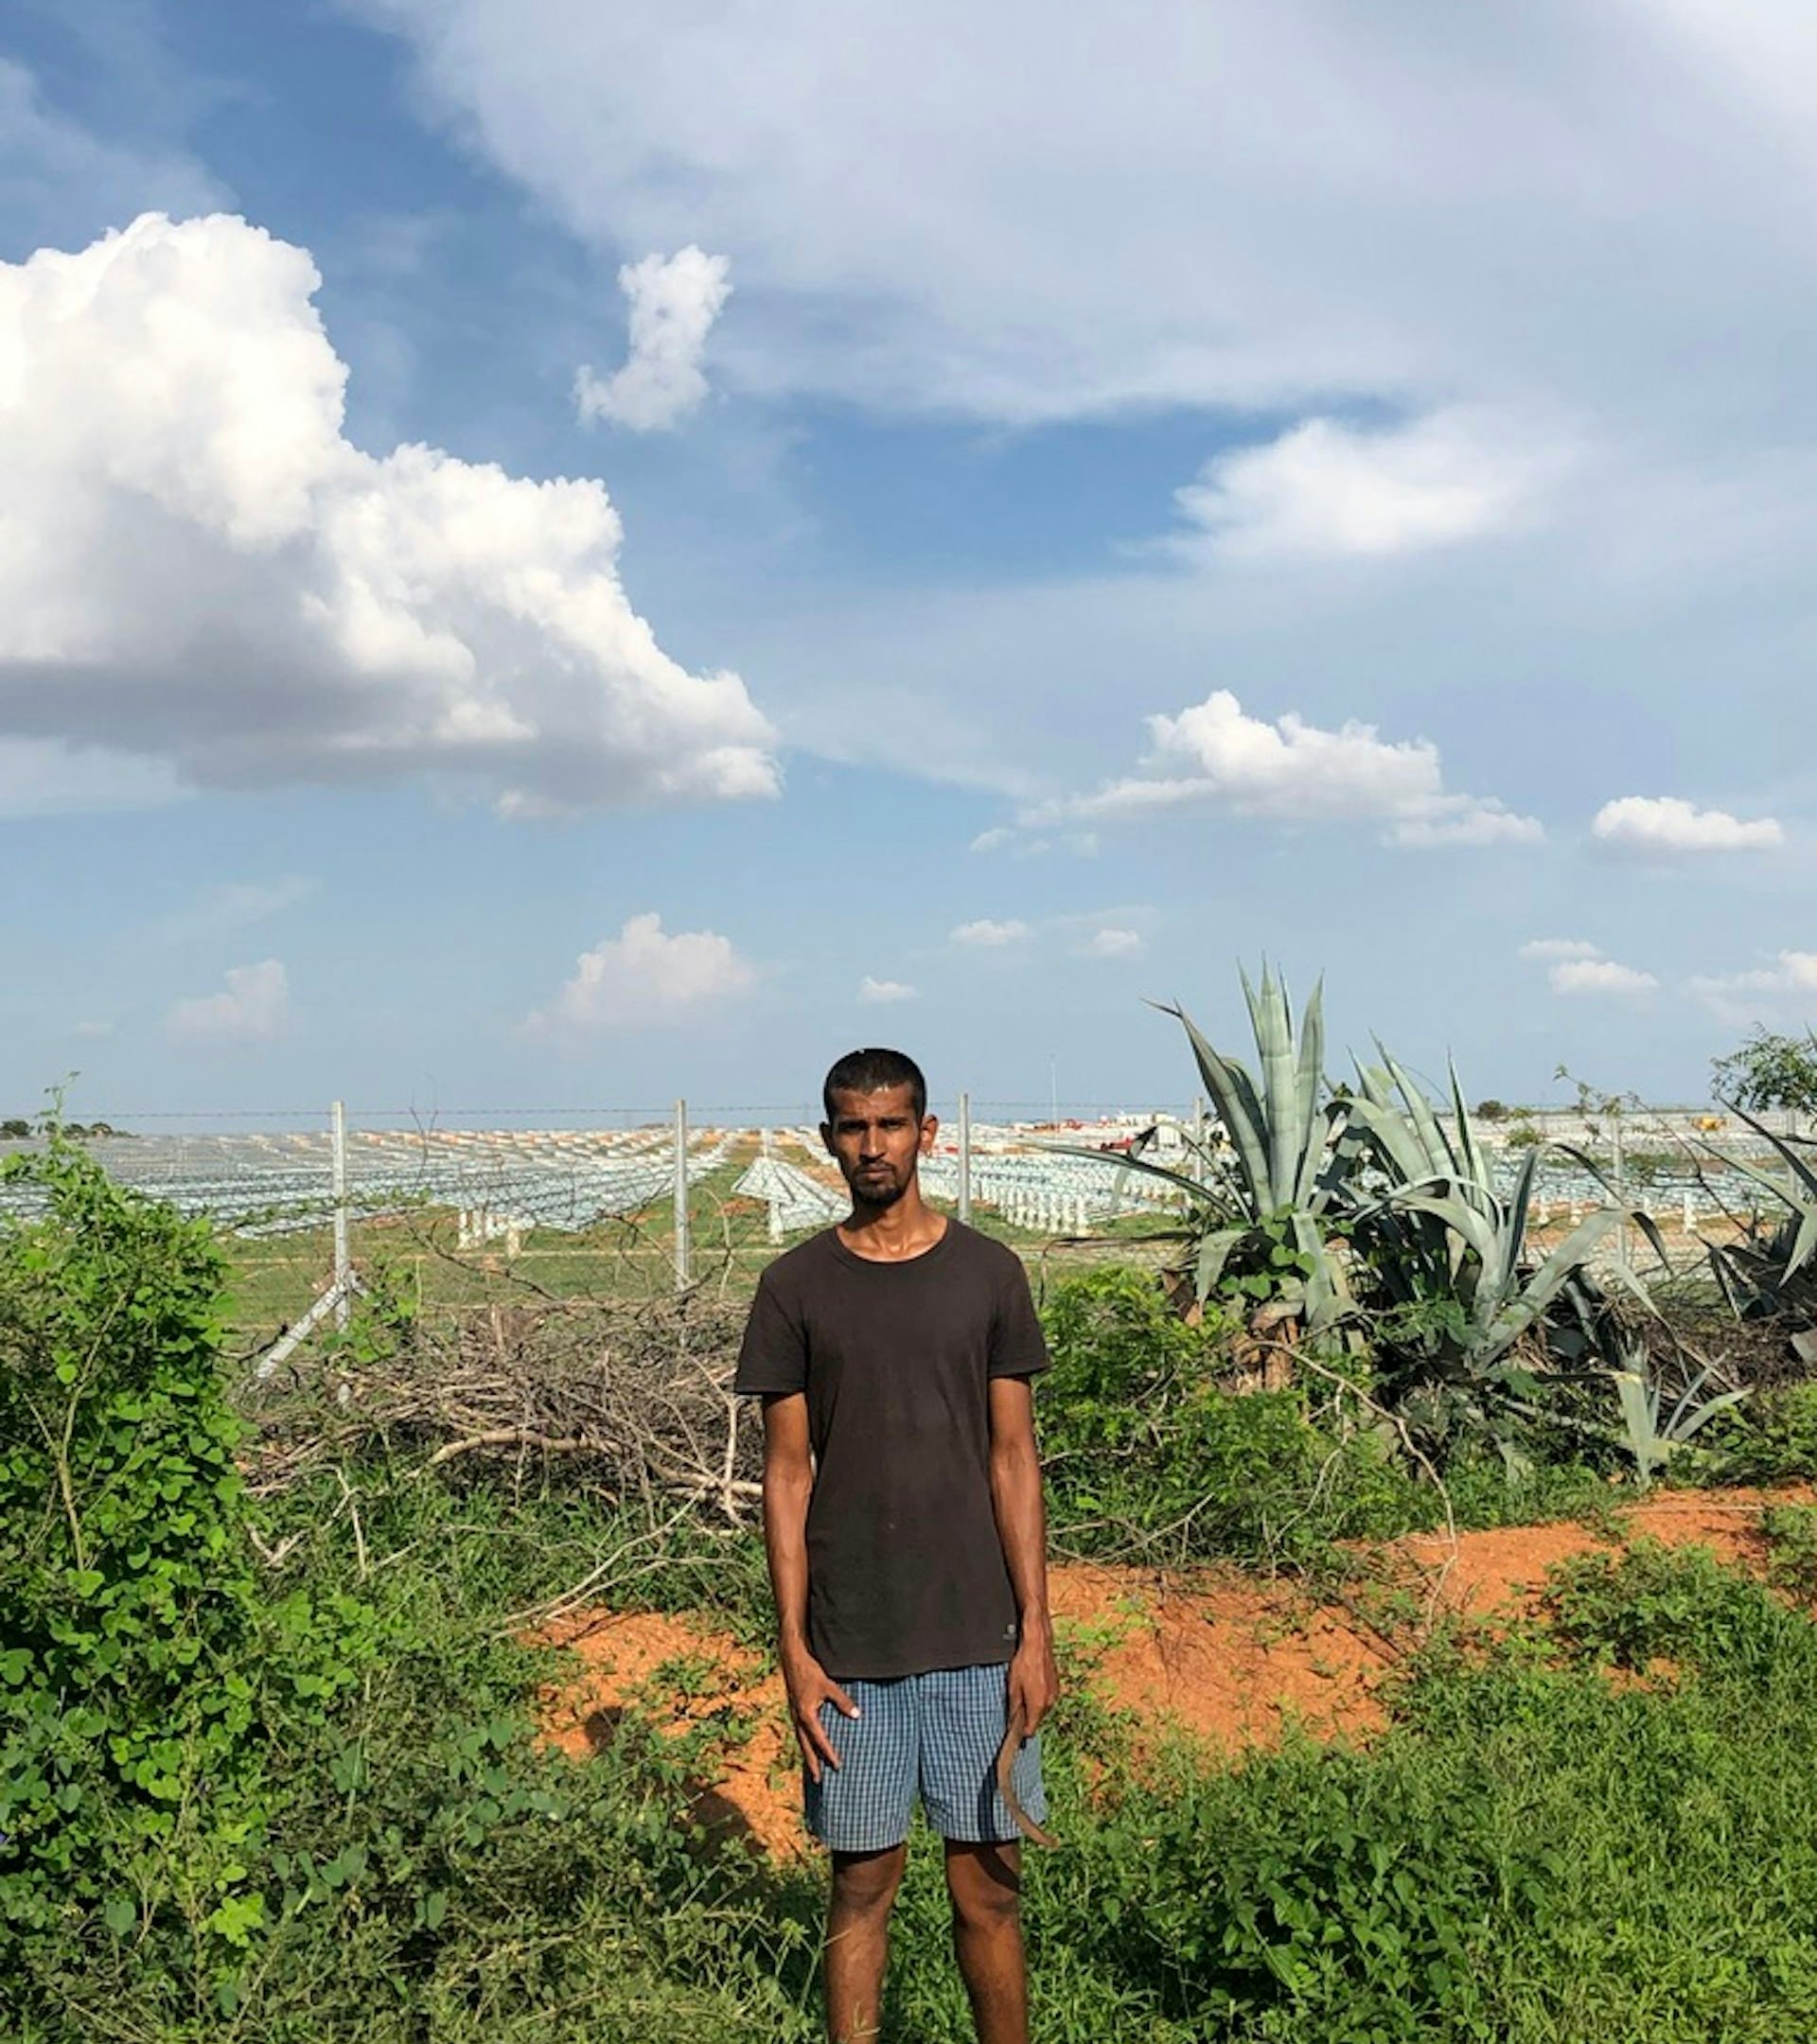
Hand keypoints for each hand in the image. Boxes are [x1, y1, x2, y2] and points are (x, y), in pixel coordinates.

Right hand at [780, 1641, 859, 1782]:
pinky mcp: (795, 1709)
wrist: (791, 1658)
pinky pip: (800, 1731)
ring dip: (808, 1754)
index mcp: (806, 1715)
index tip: (837, 1767)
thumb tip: (856, 1715)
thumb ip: (842, 1700)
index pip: (820, 1740)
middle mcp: (798, 1718)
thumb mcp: (828, 1685)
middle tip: (818, 1780)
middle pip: (806, 1747)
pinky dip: (805, 1741)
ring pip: (801, 1740)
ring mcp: (795, 1714)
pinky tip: (810, 1743)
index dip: (829, 1754)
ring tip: (813, 1767)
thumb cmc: (810, 1671)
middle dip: (813, 1763)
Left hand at [1007, 1620, 1058, 1738]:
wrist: (1038, 1644)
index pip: (1030, 1731)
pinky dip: (1039, 1697)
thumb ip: (1013, 1708)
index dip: (1021, 1733)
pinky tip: (1031, 1684)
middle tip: (1016, 1704)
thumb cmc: (1024, 1664)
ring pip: (1042, 1709)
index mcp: (1038, 1706)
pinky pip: (1047, 1699)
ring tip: (1024, 1690)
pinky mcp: (1057, 1687)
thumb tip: (1011, 1722)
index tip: (1014, 1731)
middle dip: (1026, 1716)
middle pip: (1036, 1720)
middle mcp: (1049, 1703)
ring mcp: (1054, 1695)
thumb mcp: (1013, 1687)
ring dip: (1033, 1705)